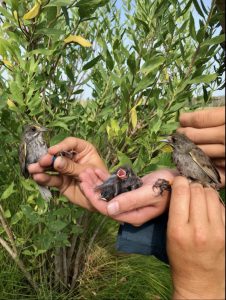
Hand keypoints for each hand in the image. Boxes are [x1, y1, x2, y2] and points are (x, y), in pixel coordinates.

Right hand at [28, 137, 106, 209]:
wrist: (102, 200)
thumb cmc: (99, 181)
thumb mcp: (87, 171)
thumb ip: (71, 167)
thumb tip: (56, 161)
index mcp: (84, 150)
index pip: (71, 144)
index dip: (61, 146)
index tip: (52, 151)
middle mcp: (73, 158)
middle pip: (58, 155)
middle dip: (49, 158)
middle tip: (41, 162)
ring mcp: (66, 170)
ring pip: (52, 167)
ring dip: (41, 168)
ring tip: (33, 169)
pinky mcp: (61, 182)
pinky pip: (52, 179)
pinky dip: (44, 178)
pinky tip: (37, 177)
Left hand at [79, 168, 176, 225]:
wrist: (180, 180)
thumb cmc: (168, 186)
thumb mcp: (150, 193)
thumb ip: (130, 201)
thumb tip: (109, 209)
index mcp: (133, 216)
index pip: (107, 210)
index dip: (94, 198)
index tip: (84, 184)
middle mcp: (129, 212)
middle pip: (104, 202)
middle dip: (92, 189)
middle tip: (82, 173)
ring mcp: (129, 203)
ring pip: (108, 195)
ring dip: (97, 183)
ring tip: (87, 170)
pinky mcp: (130, 193)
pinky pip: (115, 188)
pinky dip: (106, 180)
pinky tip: (98, 171)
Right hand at [167, 177, 224, 299]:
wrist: (200, 281)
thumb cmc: (180, 256)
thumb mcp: (169, 234)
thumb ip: (174, 210)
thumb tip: (180, 186)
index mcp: (178, 230)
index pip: (181, 192)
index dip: (179, 182)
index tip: (178, 182)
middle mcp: (198, 230)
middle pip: (197, 190)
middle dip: (191, 186)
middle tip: (188, 190)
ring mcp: (216, 231)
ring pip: (211, 194)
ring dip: (203, 192)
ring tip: (199, 198)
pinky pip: (221, 205)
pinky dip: (214, 202)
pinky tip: (208, 209)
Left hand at [178, 106, 224, 184]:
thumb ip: (220, 116)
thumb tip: (194, 119)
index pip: (201, 119)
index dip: (187, 119)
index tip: (181, 119)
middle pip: (196, 136)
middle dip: (183, 135)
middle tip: (178, 134)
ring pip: (202, 153)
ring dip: (188, 150)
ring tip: (183, 147)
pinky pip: (214, 168)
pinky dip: (203, 165)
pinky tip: (197, 162)